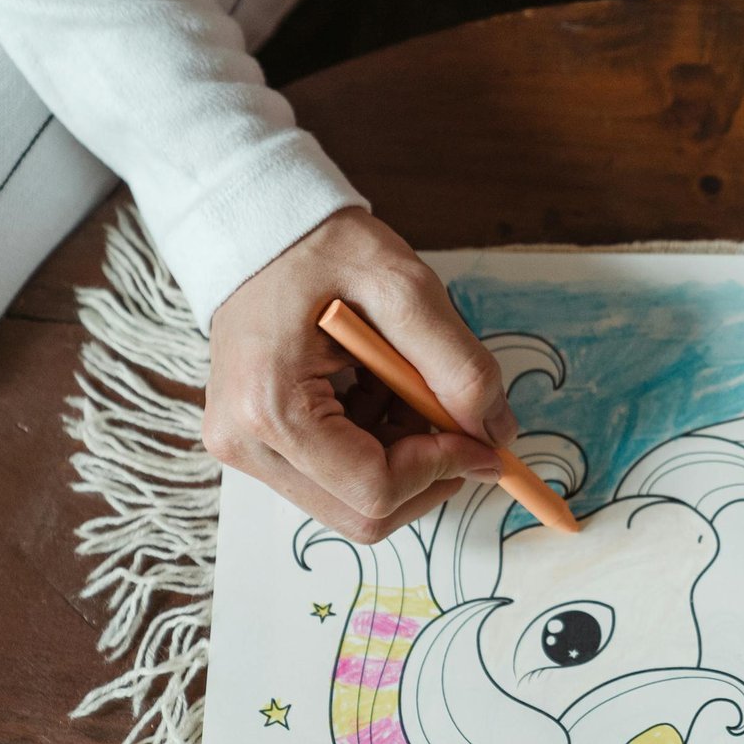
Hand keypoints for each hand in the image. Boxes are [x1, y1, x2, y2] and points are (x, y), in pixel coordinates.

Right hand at [203, 208, 514, 541]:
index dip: (444, 468)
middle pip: (365, 513)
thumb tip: (498, 434)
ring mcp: (247, 450)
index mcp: (270, 408)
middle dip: (426, 471)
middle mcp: (246, 444)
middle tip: (451, 415)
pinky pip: (338, 478)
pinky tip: (380, 392)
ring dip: (405, 458)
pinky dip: (380, 446)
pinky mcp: (259, 445)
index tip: (483, 437)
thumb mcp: (405, 288)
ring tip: (406, 386)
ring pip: (355, 502)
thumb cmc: (322, 248)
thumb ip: (459, 366)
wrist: (260, 229)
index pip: (376, 489)